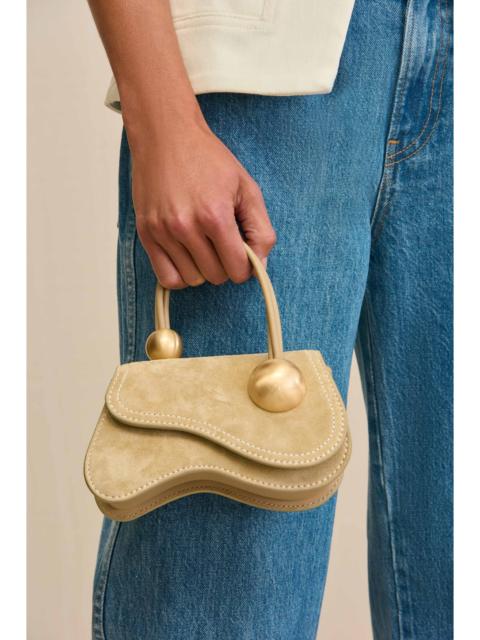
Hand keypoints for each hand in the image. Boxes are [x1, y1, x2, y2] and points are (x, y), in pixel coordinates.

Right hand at [129, 119, 275, 288]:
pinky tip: (187, 256)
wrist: (165, 135)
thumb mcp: (247, 188)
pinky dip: (180, 275)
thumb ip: (260, 230)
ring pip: (193, 279)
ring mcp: (162, 231)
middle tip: (223, 242)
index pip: (237, 270)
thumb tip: (259, 267)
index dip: (246, 266)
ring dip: (203, 269)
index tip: (242, 252)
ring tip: (203, 243)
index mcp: (215, 215)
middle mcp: (186, 226)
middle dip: (225, 265)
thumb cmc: (208, 160)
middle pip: (216, 276)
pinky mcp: (146, 233)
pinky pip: (167, 278)